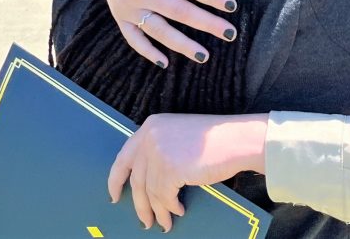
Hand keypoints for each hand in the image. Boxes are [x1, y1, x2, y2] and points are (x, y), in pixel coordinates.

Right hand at [88, 0, 236, 66]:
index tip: (231, 6)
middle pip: (179, 12)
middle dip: (207, 24)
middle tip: (230, 33)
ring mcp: (129, 8)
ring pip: (159, 30)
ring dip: (182, 45)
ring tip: (205, 56)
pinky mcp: (120, 16)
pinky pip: (133, 38)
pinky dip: (147, 52)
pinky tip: (165, 63)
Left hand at [108, 114, 267, 230]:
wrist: (235, 139)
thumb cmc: (213, 140)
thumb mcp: (177, 136)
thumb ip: (158, 149)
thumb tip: (145, 181)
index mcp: (150, 126)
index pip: (124, 157)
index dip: (116, 179)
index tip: (114, 195)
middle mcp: (150, 137)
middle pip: (137, 179)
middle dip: (140, 204)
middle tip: (143, 220)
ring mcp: (159, 152)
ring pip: (150, 192)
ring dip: (159, 211)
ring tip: (165, 222)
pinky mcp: (170, 168)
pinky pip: (165, 196)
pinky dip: (172, 207)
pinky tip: (179, 210)